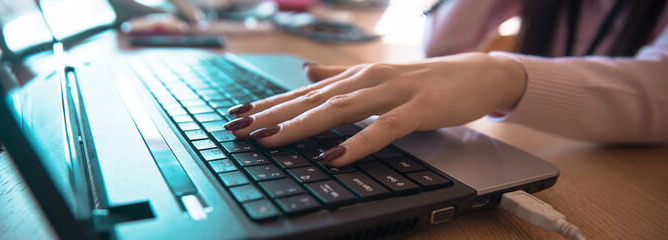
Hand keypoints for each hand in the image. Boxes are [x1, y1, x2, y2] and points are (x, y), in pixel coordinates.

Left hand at [224, 52, 526, 166]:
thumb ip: (340, 76)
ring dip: (302, 126)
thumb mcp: (377, 78)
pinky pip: (384, 129)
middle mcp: (368, 81)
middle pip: (312, 100)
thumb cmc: (426, 81)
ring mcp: (392, 93)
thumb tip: (306, 71)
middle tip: (238, 129)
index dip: (270, 104)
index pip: (304, 92)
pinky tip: (334, 156)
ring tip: (271, 139)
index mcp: (356, 77)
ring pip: (340, 110)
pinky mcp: (418, 109)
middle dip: (273, 116)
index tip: (237, 115)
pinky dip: (358, 143)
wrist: (477, 74)